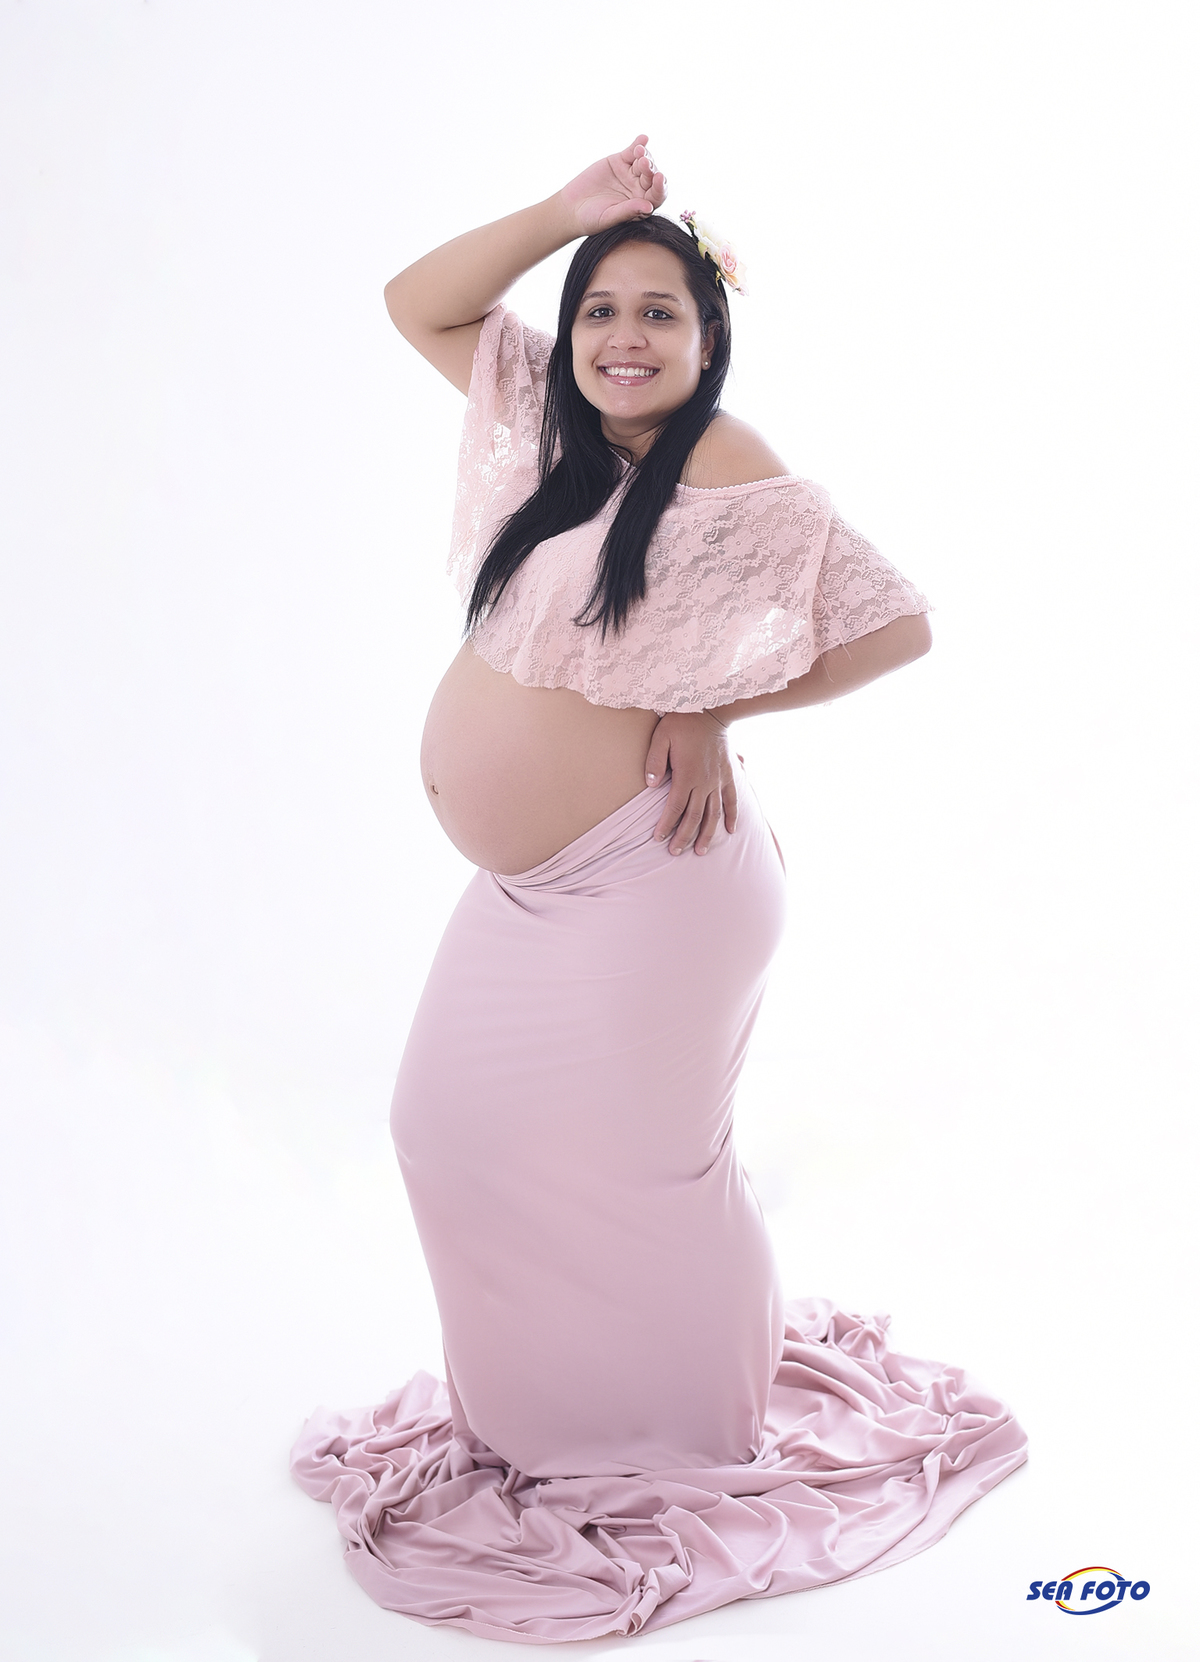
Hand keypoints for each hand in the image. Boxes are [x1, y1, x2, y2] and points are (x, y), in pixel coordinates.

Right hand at [558, 135, 666, 235]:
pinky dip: (638, 144)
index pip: (656, 196)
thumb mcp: (609, 217)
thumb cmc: (592, 219)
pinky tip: (643, 138)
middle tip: (644, 164)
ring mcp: (630, 174)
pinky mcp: (620, 161)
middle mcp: (639, 189)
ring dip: (644, 156)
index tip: (659, 178)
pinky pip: (632, 151)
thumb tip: (648, 207)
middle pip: (651, 177)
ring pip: (643, 163)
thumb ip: (628, 211)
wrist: (572, 208)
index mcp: (641, 206)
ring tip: (639, 152)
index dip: (660, 187)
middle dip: (649, 170)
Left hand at [645, 712, 737, 855]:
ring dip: (708, 835)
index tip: (658, 839)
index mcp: (686, 775)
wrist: (712, 709)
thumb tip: (650, 785)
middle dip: (684, 837)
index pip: (674, 808)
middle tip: (675, 853)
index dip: (666, 826)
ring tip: (701, 851)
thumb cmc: (682, 722)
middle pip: (694, 817)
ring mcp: (719, 780)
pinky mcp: (729, 775)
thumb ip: (654, 761)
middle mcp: (704, 782)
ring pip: (714, 814)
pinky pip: (732, 800)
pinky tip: (730, 830)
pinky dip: (732, 816)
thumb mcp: (661, 737)